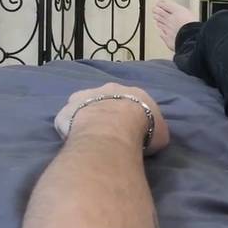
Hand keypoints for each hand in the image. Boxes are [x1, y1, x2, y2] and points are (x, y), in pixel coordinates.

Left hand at [54, 83, 169, 155]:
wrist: (114, 129)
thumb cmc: (142, 129)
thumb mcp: (161, 133)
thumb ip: (156, 131)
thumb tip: (154, 135)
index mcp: (134, 92)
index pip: (133, 99)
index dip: (130, 113)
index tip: (130, 127)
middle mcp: (109, 88)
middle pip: (106, 97)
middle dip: (106, 110)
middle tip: (109, 130)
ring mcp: (85, 97)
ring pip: (83, 103)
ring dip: (85, 114)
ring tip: (89, 134)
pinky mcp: (67, 110)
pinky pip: (66, 119)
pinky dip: (68, 127)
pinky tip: (72, 139)